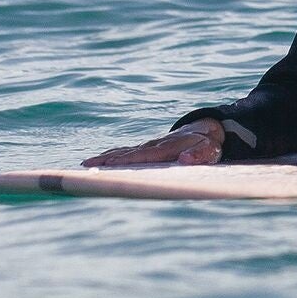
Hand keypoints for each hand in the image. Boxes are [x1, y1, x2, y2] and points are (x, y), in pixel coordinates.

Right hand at [83, 118, 223, 168]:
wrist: (205, 131)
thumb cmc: (207, 144)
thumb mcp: (209, 151)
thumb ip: (198, 155)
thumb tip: (184, 160)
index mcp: (166, 147)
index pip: (142, 155)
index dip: (125, 160)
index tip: (108, 165)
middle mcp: (153, 145)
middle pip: (127, 153)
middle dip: (108, 159)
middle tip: (87, 166)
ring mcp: (148, 146)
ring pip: (124, 151)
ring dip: (106, 157)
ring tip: (87, 164)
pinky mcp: (147, 148)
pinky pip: (127, 151)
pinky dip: (113, 155)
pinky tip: (101, 161)